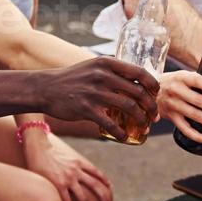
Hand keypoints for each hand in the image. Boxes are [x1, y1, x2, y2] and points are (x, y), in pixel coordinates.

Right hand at [24, 130, 113, 200]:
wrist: (38, 145)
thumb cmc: (48, 150)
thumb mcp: (65, 154)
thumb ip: (71, 163)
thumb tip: (71, 168)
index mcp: (79, 162)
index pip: (97, 173)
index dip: (105, 181)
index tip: (110, 188)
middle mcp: (77, 171)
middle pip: (96, 186)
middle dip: (104, 198)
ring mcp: (69, 178)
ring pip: (83, 199)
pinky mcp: (58, 184)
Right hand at [35, 57, 159, 139]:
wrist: (45, 88)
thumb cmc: (73, 78)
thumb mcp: (94, 67)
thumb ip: (113, 72)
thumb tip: (136, 82)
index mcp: (108, 63)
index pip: (140, 73)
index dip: (153, 85)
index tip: (156, 94)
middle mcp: (103, 76)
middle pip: (139, 93)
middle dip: (151, 107)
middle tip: (154, 116)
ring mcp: (95, 93)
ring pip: (129, 108)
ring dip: (141, 120)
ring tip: (143, 126)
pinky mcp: (87, 109)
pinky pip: (111, 124)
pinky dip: (121, 133)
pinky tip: (124, 137)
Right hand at [155, 70, 201, 142]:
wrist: (148, 90)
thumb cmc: (174, 82)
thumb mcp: (184, 75)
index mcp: (182, 77)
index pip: (199, 81)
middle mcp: (176, 91)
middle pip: (200, 101)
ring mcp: (173, 105)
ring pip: (195, 116)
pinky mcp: (171, 118)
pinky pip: (186, 130)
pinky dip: (199, 136)